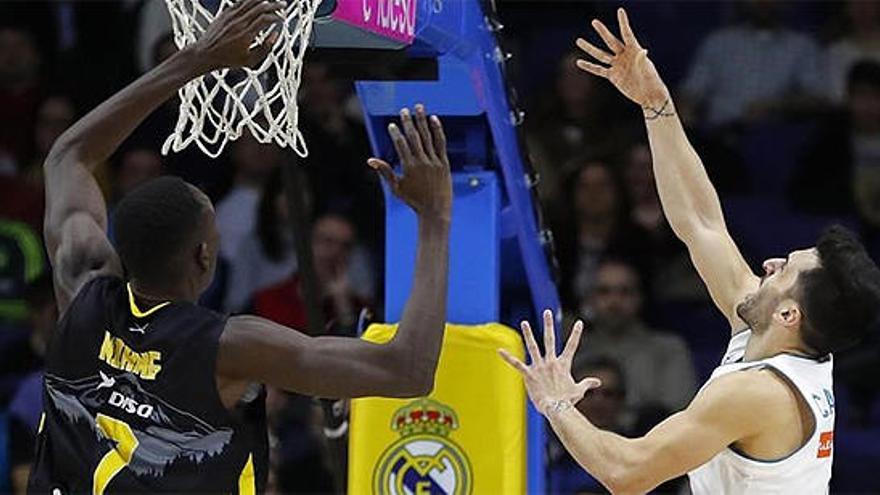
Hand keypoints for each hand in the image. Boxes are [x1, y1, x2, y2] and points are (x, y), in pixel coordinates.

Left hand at [193, 0, 284, 69]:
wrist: (205, 54)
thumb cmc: (228, 60)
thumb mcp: (250, 61)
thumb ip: (266, 48)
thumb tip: (275, 35)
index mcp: (245, 35)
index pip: (265, 19)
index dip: (276, 17)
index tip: (282, 19)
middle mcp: (238, 23)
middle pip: (260, 7)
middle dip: (274, 4)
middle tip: (283, 5)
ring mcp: (231, 16)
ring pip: (250, 1)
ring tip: (272, 0)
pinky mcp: (225, 13)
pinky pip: (240, 2)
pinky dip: (251, 0)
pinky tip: (258, 1)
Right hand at [368, 105, 452, 222]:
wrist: (435, 210)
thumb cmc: (414, 200)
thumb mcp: (396, 187)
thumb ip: (385, 172)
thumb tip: (370, 160)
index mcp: (409, 167)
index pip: (401, 145)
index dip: (396, 134)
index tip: (392, 125)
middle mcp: (422, 162)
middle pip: (414, 137)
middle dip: (408, 122)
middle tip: (404, 110)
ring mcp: (434, 162)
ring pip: (427, 137)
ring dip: (422, 121)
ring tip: (419, 107)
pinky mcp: (444, 163)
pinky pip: (441, 143)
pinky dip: (437, 130)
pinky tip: (433, 119)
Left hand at [499, 310, 601, 416]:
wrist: (556, 409)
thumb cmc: (567, 401)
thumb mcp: (579, 390)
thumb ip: (588, 383)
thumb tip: (599, 382)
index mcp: (563, 364)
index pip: (572, 346)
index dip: (576, 334)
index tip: (580, 322)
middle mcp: (551, 362)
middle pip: (550, 339)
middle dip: (548, 324)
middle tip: (546, 312)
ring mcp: (539, 367)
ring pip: (532, 346)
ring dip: (528, 334)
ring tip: (524, 322)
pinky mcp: (529, 374)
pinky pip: (517, 364)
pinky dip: (507, 357)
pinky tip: (499, 350)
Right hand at [575, 8, 668, 110]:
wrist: (649, 96)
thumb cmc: (652, 82)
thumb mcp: (648, 70)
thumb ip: (643, 60)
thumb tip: (643, 51)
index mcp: (634, 51)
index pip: (627, 34)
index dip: (623, 22)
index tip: (620, 10)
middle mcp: (624, 56)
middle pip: (611, 41)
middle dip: (602, 31)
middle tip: (594, 21)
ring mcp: (617, 65)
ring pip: (601, 55)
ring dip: (589, 48)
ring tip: (578, 41)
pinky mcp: (613, 76)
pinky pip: (599, 70)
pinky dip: (589, 66)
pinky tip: (579, 62)